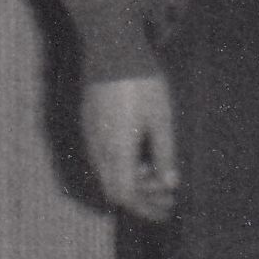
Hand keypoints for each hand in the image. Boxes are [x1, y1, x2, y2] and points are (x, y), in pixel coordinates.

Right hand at [81, 75, 179, 220]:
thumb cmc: (142, 82)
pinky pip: (103, 158)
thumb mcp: (162, 118)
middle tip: (168, 196)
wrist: (110, 48)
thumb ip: (165, 154)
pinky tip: (140, 155)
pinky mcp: (89, 124)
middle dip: (142, 198)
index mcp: (118, 150)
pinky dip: (122, 166)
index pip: (126, 195)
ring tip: (158, 173)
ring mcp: (90, 136)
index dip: (146, 208)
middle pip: (115, 189)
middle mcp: (99, 148)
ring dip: (133, 182)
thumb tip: (169, 183)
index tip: (167, 210)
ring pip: (108, 174)